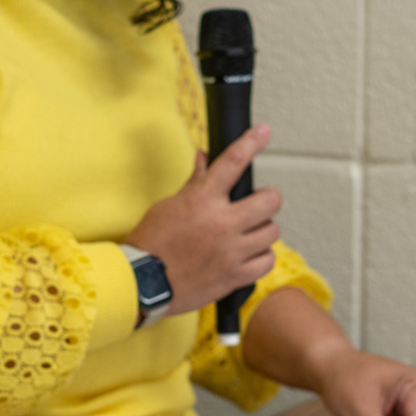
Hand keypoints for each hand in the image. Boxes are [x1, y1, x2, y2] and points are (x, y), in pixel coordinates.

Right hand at [126, 124, 281, 313]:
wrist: (144, 283)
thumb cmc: (152, 243)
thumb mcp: (169, 205)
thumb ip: (194, 183)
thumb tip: (204, 158)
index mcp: (203, 200)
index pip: (234, 162)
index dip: (252, 142)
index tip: (263, 132)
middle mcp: (222, 223)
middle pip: (270, 200)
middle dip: (266, 198)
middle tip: (255, 203)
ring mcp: (232, 251)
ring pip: (272, 231)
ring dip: (263, 228)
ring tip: (248, 231)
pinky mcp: (235, 276)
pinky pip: (267, 260)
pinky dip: (262, 256)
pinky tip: (249, 253)